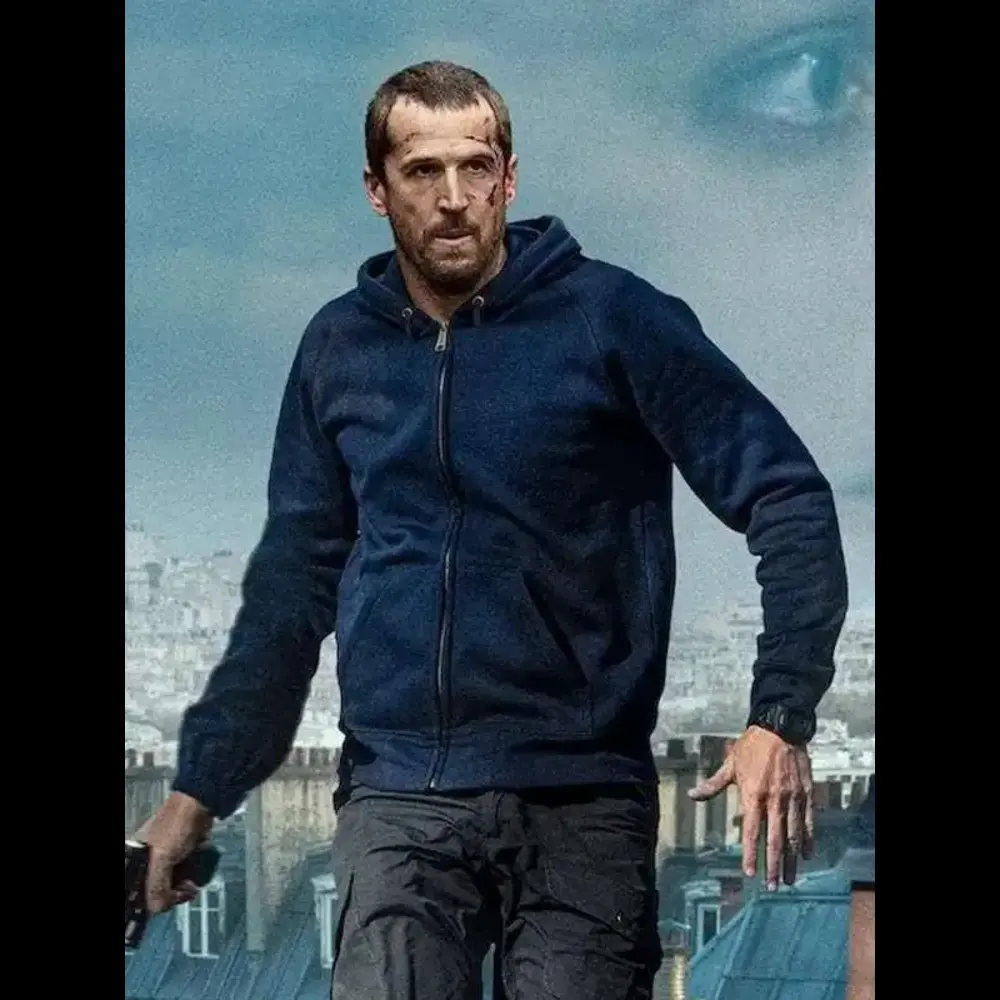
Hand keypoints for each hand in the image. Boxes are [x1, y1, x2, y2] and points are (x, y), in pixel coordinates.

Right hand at [133, 791, 214, 913]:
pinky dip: (186, 884)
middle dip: (168, 897)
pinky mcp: (179, 857)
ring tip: (190, 889)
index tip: (164, 905)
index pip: (136, 891)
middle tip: (182, 895)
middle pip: (152, 891)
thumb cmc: (177, 827)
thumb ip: (157, 886)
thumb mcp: (162, 859)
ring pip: (167, 886)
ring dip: (179, 892)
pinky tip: (194, 884)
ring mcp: (163, 859)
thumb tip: (158, 908)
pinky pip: (179, 878)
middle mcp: (145, 862)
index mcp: (134, 860)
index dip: (148, 901)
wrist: (200, 806)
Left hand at [689, 725, 813, 890]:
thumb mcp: (730, 765)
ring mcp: (793, 799)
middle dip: (772, 866)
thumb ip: (713, 785)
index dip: (750, 854)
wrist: (780, 728)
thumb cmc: (751, 747)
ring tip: (788, 880)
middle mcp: (774, 800)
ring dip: (791, 860)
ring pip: (794, 836)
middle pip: (775, 840)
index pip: (751, 831)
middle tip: (771, 886)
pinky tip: (806, 856)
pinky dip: (808, 841)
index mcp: (753, 794)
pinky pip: (809, 823)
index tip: (749, 874)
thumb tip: (691, 794)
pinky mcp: (806, 794)